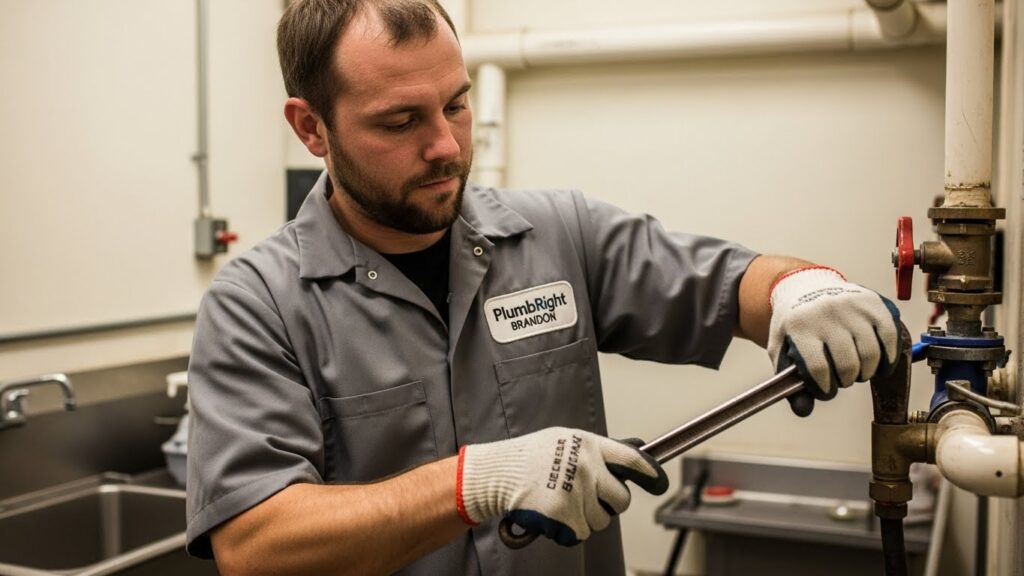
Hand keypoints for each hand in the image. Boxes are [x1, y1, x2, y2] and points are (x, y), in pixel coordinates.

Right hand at [456, 427, 667, 545]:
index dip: (650, 473)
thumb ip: (594, 451)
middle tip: (587, 499)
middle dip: (609, 504)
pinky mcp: (565, 517)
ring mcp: (576, 493)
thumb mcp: (563, 441)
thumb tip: (631, 455)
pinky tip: (553, 514)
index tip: (659, 482)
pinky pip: (582, 534)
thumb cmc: (528, 458)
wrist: (496, 474)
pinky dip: (569, 531)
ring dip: (586, 518)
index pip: (632, 460)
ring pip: (601, 521)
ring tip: (561, 502)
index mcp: (588, 445)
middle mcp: (587, 468)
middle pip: (622, 499)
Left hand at [767, 266, 899, 414]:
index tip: (826, 389)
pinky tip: (879, 363)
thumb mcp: (781, 349)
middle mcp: (826, 313)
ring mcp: (851, 306)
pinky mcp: (872, 302)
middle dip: (846, 380)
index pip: (819, 369)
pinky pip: (890, 337)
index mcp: (800, 326)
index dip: (824, 388)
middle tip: (843, 378)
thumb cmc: (795, 324)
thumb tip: (804, 410)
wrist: (805, 286)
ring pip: (871, 354)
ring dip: (867, 372)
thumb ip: (789, 381)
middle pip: (848, 364)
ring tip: (858, 370)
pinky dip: (888, 357)